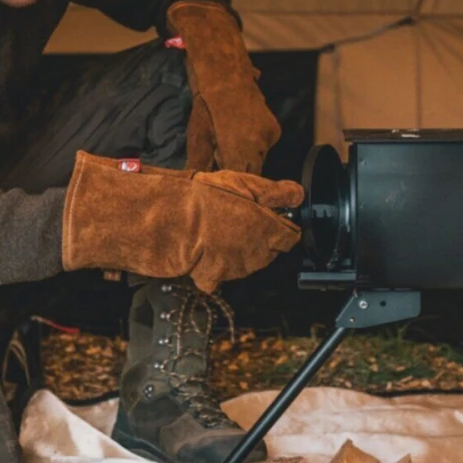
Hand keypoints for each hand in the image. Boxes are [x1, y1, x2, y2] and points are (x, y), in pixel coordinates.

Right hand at [61, 152, 300, 291]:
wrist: (165, 221)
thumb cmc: (202, 198)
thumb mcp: (243, 184)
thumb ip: (275, 192)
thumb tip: (298, 195)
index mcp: (267, 230)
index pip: (289, 236)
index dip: (281, 224)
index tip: (270, 216)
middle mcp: (256, 254)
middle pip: (270, 251)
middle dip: (260, 237)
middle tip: (239, 219)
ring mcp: (235, 268)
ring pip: (247, 262)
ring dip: (240, 249)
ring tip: (218, 230)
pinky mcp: (213, 278)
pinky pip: (221, 275)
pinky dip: (217, 266)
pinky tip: (206, 249)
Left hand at [167, 1, 280, 173]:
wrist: (224, 72)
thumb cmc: (207, 105)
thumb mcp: (198, 136)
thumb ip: (200, 163)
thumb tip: (196, 184)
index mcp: (241, 149)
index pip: (239, 180)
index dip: (229, 184)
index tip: (219, 184)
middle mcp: (260, 144)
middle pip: (250, 172)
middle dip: (236, 171)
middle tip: (219, 162)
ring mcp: (269, 136)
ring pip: (258, 160)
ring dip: (244, 158)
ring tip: (226, 144)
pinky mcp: (274, 130)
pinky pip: (264, 147)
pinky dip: (253, 147)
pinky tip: (238, 134)